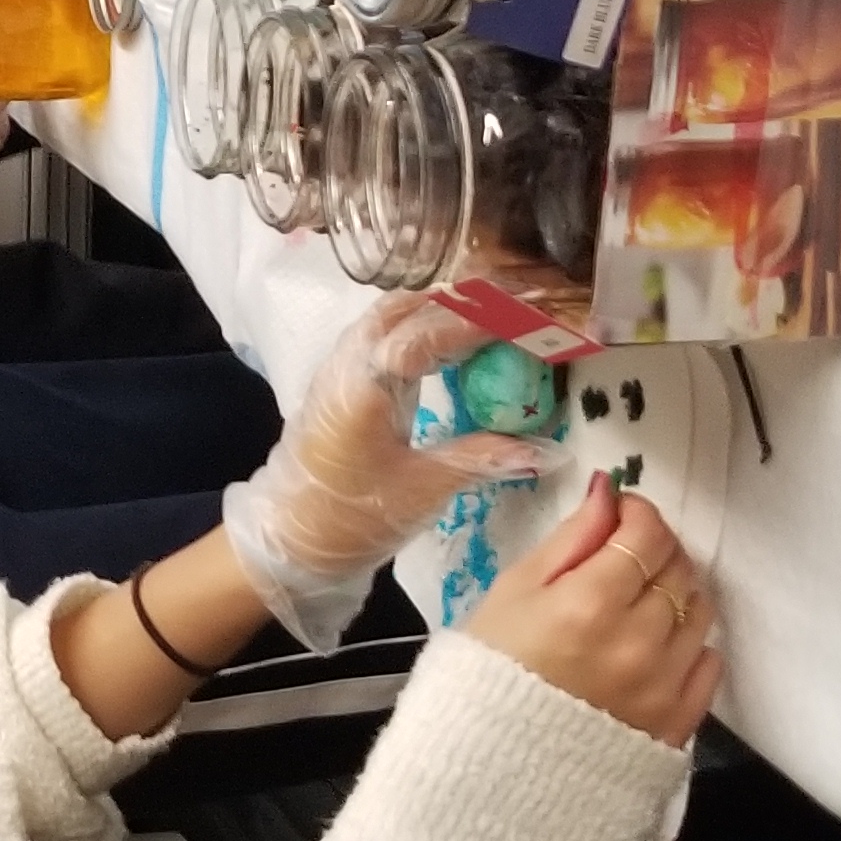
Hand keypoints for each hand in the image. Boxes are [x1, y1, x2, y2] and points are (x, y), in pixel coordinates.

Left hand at [222, 295, 549, 650]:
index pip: (432, 330)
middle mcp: (349, 358)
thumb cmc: (353, 516)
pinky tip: (455, 341)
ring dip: (445, 308)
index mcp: (366, 381)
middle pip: (413, 307)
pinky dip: (423, 325)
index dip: (485, 319)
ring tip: (499, 316)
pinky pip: (385, 332)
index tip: (532, 313)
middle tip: (526, 303)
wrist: (288, 539)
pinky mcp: (341, 377)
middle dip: (470, 301)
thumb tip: (552, 449)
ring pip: (396, 313)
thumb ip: (485, 457)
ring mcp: (340, 363)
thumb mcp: (424, 489)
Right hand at [461, 476, 722, 747]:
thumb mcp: (515, 591)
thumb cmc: (493, 669)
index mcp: (590, 603)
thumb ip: (571, 538)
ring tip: (639, 604)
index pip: (648, 533)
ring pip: (700, 610)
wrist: (494, 762)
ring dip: (676, 594)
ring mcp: (664, 685)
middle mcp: (638, 641)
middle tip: (625, 558)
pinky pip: (709, 663)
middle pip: (678, 567)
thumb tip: (609, 491)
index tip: (619, 517)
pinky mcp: (678, 721)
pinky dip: (690, 645)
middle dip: (656, 549)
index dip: (638, 513)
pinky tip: (655, 647)